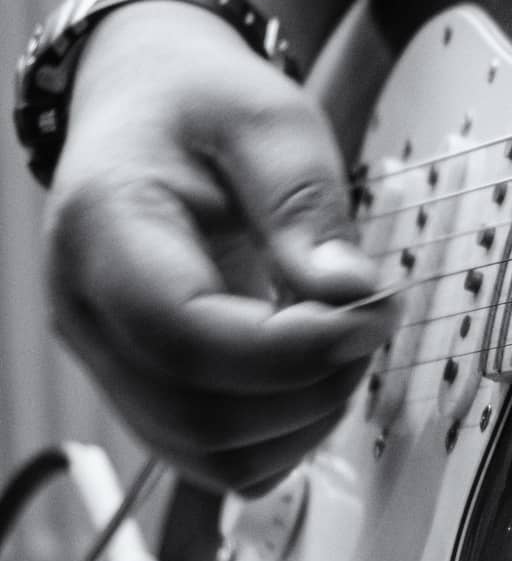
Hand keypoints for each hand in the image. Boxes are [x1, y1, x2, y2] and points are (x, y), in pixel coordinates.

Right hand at [47, 0, 397, 493]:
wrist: (146, 103)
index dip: (295, 350)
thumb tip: (349, 293)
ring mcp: (109, 360)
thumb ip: (305, 205)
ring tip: (346, 342)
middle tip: (373, 322)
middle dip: (313, 388)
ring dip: (304, 421)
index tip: (375, 312)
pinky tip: (314, 371)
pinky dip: (282, 435)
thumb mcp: (269, 120)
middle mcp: (87, 313)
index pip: (186, 337)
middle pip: (199, 417)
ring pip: (208, 456)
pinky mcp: (145, 387)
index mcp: (104, 233)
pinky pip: (213, 458)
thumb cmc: (201, 105)